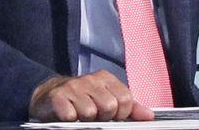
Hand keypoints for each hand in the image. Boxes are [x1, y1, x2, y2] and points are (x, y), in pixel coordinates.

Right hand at [28, 71, 154, 121]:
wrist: (49, 95)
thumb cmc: (81, 99)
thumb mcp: (107, 99)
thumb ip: (129, 107)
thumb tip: (149, 115)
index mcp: (106, 78)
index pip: (125, 99)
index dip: (120, 114)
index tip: (110, 115)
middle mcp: (90, 79)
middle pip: (109, 106)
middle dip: (102, 117)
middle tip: (93, 115)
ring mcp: (73, 86)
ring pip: (90, 113)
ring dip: (84, 120)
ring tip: (79, 114)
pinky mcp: (58, 96)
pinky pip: (71, 116)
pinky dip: (70, 120)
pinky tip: (67, 114)